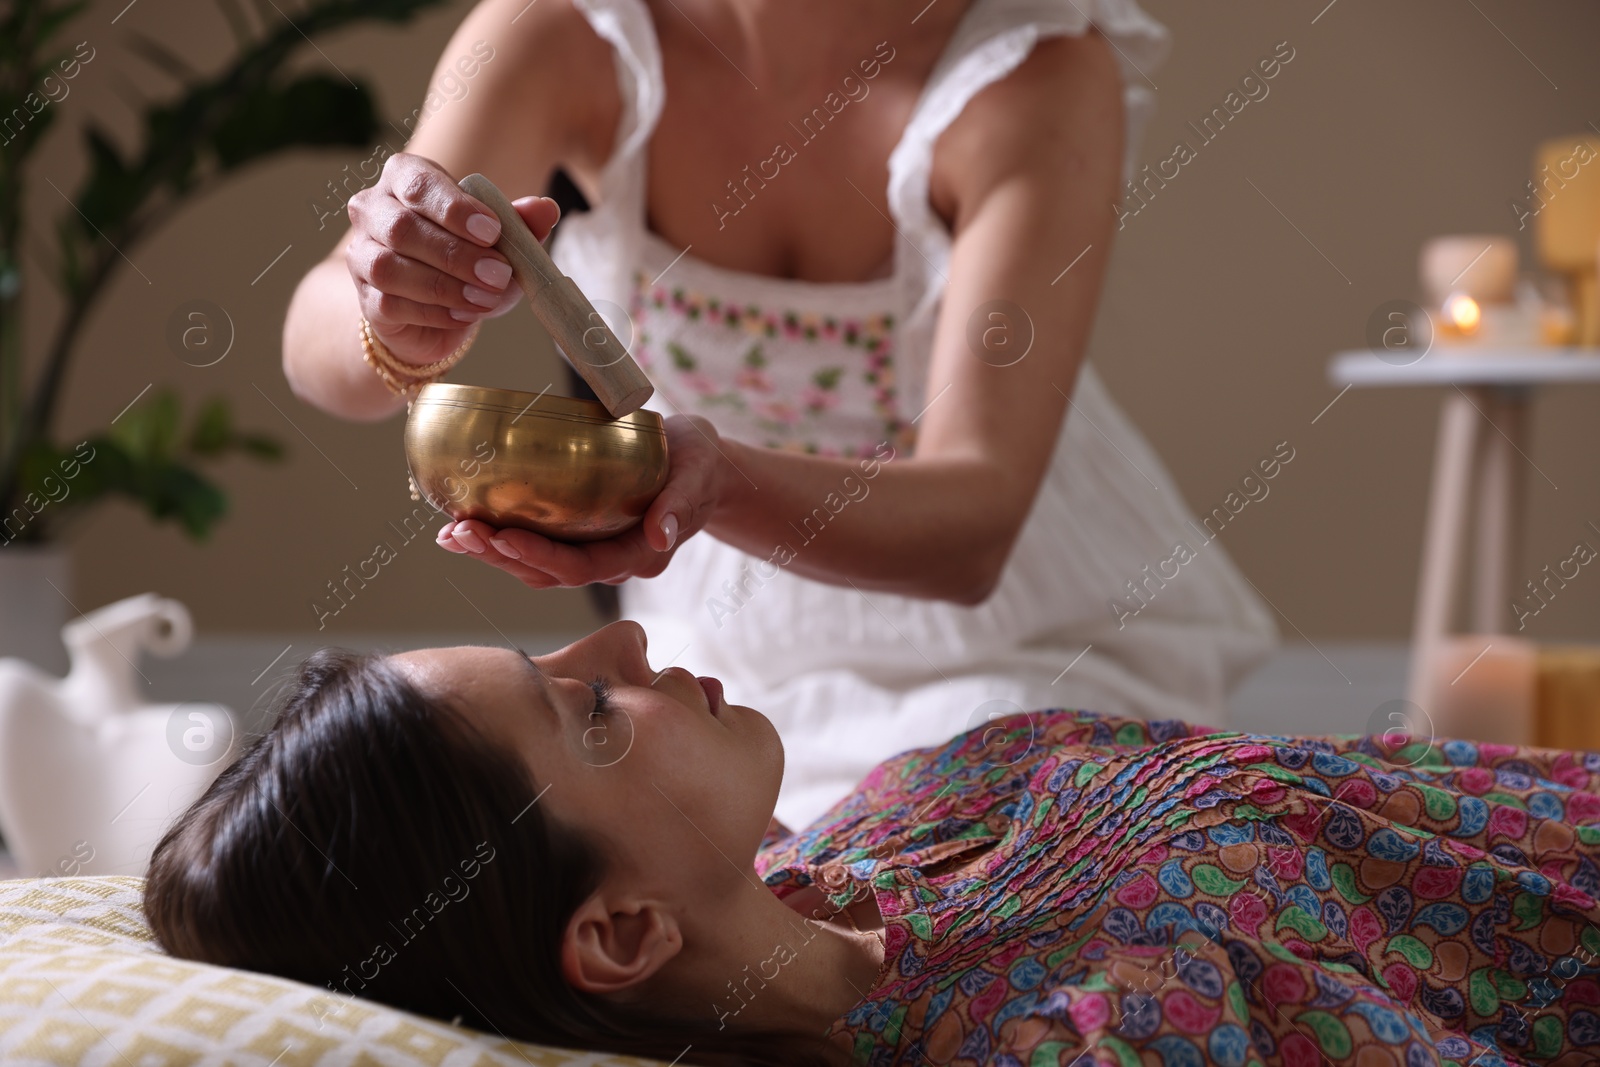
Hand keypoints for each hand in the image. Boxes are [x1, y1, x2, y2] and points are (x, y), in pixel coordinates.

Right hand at [344, 152, 560, 364]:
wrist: (439, 310)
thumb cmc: (468, 259)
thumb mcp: (500, 240)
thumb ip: (520, 222)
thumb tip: (545, 209)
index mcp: (404, 178)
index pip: (419, 183)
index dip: (455, 209)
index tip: (494, 231)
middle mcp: (373, 210)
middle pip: (402, 227)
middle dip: (456, 254)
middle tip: (499, 274)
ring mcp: (361, 254)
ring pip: (390, 267)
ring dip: (444, 286)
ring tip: (485, 299)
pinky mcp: (365, 298)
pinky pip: (392, 304)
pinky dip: (434, 312)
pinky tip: (465, 315)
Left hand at [436, 414, 730, 587]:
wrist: (702, 468)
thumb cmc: (699, 464)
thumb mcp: (697, 473)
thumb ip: (680, 503)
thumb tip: (659, 535)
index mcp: (639, 555)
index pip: (580, 567)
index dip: (538, 557)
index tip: (502, 535)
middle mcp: (612, 564)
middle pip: (547, 575)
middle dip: (499, 556)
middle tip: (457, 532)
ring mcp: (594, 555)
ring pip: (535, 569)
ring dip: (491, 553)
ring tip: (450, 533)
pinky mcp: (580, 539)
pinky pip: (536, 550)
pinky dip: (500, 540)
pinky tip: (466, 523)